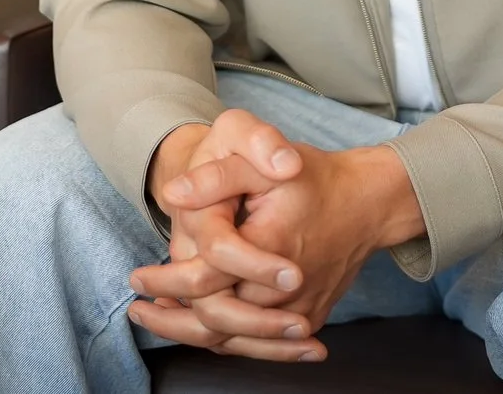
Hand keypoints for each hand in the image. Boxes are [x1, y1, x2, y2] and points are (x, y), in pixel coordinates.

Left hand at [128, 124, 426, 360]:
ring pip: (237, 340)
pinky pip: (260, 343)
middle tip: (138, 310)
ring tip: (158, 323)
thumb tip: (173, 193)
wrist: (366, 202)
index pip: (206, 280)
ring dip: (194, 336)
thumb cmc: (312, 178)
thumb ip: (216, 176)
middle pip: (217, 320)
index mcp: (268, 247)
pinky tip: (201, 331)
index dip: (165, 282)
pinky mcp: (307, 319)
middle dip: (172, 320)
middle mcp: (286, 290)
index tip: (136, 279)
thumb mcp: (261, 159)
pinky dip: (228, 340)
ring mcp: (300, 311)